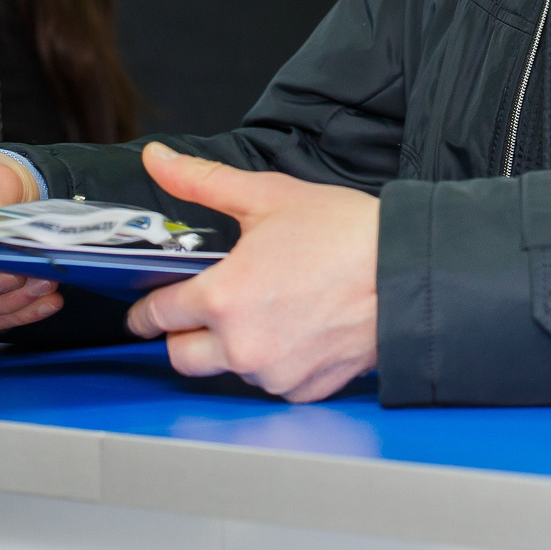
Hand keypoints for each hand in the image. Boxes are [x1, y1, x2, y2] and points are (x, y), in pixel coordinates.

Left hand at [124, 144, 377, 402]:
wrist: (407, 273)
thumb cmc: (345, 235)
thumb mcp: (265, 196)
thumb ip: (201, 181)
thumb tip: (158, 159)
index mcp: (223, 299)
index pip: (158, 316)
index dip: (144, 310)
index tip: (143, 310)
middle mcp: (243, 346)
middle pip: (182, 358)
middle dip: (183, 336)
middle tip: (200, 311)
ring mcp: (275, 373)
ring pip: (228, 371)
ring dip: (231, 349)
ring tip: (261, 310)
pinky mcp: (305, 390)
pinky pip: (271, 382)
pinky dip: (272, 362)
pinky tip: (291, 329)